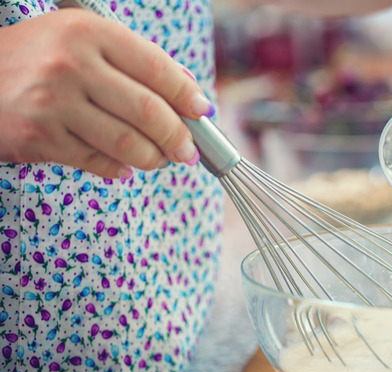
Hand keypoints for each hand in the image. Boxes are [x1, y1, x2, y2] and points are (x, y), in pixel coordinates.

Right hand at [0, 8, 213, 178]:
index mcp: (89, 33)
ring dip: (154, 158)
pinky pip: (97, 162)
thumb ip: (134, 62)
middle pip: (149, 112)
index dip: (187, 95)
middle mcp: (71, 65)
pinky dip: (119, 169)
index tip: (202, 112)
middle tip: (189, 151)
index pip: (157, 68)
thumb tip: (190, 96)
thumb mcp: (84, 41)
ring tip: (160, 159)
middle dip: (178, 137)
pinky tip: (124, 166)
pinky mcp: (39, 137)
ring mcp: (53, 103)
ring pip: (127, 143)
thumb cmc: (42, 58)